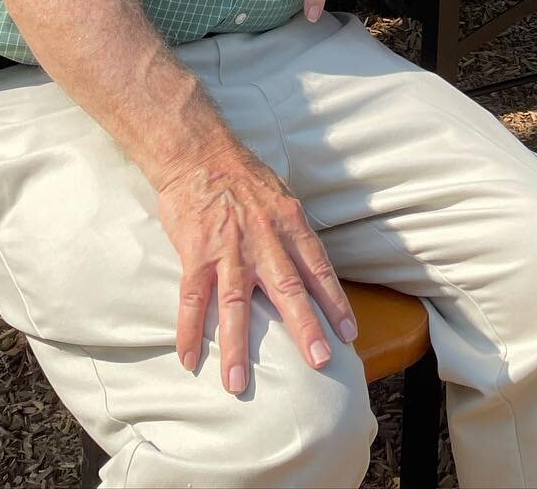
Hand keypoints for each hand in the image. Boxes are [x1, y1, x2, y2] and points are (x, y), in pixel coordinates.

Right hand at [157, 145, 355, 391]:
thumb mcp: (282, 198)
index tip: (348, 333)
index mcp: (290, 224)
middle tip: (320, 361)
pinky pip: (193, 298)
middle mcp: (264, 239)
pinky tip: (189, 358)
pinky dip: (189, 330)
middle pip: (288, 289)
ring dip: (237, 346)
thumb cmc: (243, 177)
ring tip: (238, 383)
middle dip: (305, 328)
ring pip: (236, 304)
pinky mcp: (196, 252)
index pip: (319, 268)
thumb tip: (310, 265)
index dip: (335, 301)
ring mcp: (229, 248)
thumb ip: (293, 233)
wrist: (200, 153)